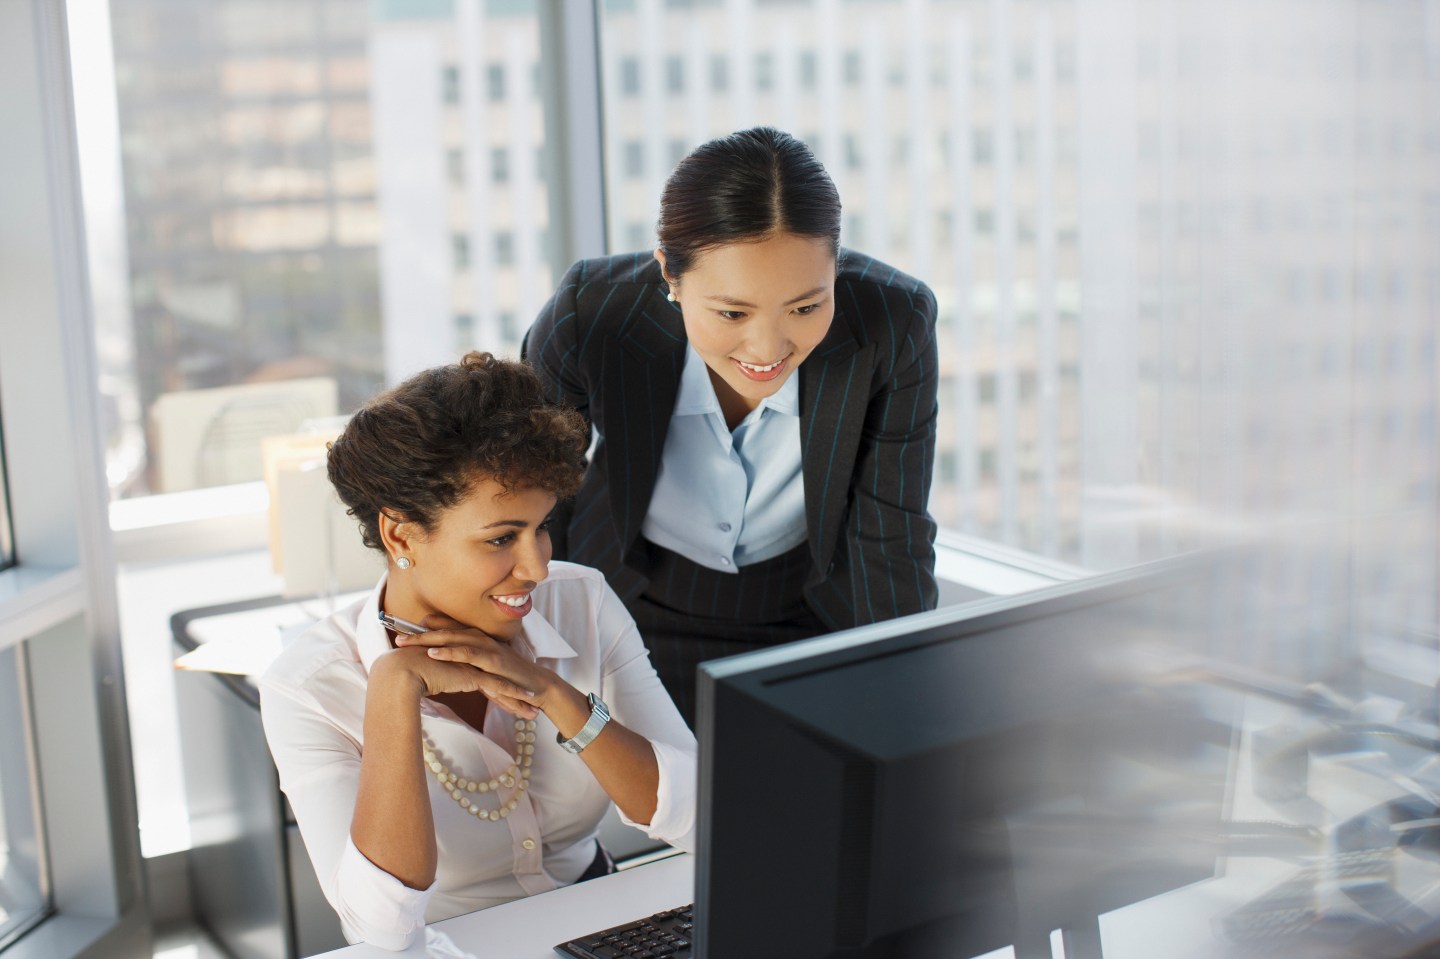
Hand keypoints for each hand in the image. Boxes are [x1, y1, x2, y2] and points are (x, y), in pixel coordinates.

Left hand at [392, 616, 566, 719]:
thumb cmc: (509, 677)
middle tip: (395, 635)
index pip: (446, 630)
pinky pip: (467, 654)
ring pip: (452, 639)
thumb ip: (465, 663)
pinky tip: (433, 653)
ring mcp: (487, 647)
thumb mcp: (483, 670)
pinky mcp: (493, 660)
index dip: (423, 629)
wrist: (536, 685)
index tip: (399, 630)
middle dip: (418, 633)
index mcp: (476, 639)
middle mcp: (480, 638)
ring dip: (428, 639)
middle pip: (444, 631)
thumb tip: (442, 664)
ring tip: (406, 641)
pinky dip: (449, 652)